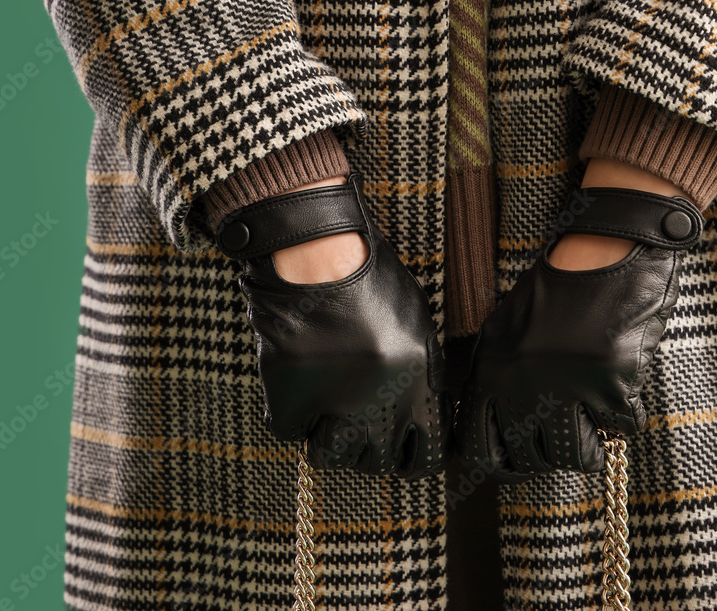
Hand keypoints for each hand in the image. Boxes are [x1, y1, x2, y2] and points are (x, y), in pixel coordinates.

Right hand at [215, 172, 448, 477]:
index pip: (423, 459)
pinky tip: (297, 392)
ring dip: (327, 439)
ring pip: (330, 455)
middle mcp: (377, 401)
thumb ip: (424, 373)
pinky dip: (291, 417)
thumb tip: (427, 416)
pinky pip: (289, 431)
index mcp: (416, 384)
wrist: (317, 254)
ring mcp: (330, 403)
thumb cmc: (370, 281)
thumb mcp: (416, 324)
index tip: (400, 452)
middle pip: (375, 463)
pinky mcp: (288, 398)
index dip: (411, 458)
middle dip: (368, 450)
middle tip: (357, 428)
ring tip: (325, 413)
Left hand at [453, 185, 702, 478]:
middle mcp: (525, 384)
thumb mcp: (506, 327)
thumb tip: (491, 434)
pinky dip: (626, 412)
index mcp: (493, 370)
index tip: (515, 466)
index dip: (499, 466)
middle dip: (550, 456)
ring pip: (577, 455)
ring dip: (591, 445)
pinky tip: (620, 385)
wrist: (604, 248)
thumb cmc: (557, 288)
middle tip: (565, 441)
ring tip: (594, 422)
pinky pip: (622, 426)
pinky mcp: (612, 383)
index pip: (481, 448)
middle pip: (532, 460)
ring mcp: (569, 386)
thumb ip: (496, 378)